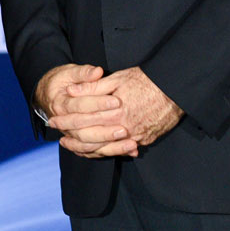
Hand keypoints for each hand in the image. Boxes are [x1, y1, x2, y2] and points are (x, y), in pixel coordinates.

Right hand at [37, 63, 136, 158]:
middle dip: (105, 131)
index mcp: (60, 104)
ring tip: (131, 143)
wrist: (48, 94)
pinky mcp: (77, 142)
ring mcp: (69, 134)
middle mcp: (63, 123)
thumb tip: (97, 71)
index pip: (80, 106)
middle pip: (83, 131)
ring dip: (111, 146)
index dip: (98, 104)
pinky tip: (127, 152)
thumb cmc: (62, 81)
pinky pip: (93, 152)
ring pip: (88, 146)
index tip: (117, 101)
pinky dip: (110, 153)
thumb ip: (84, 73)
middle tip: (124, 128)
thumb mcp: (69, 72)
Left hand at [68, 66, 182, 148]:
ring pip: (108, 149)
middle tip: (61, 140)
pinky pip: (124, 150)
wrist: (176, 89)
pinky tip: (100, 150)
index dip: (66, 121)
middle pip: (93, 138)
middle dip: (74, 139)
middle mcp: (125, 128)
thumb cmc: (145, 80)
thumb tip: (70, 91)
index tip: (53, 121)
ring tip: (76, 148)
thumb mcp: (117, 78)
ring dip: (90, 149)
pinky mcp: (146, 140)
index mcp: (114, 112)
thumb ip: (92, 87)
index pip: (83, 119)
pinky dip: (110, 151)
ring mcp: (137, 137)